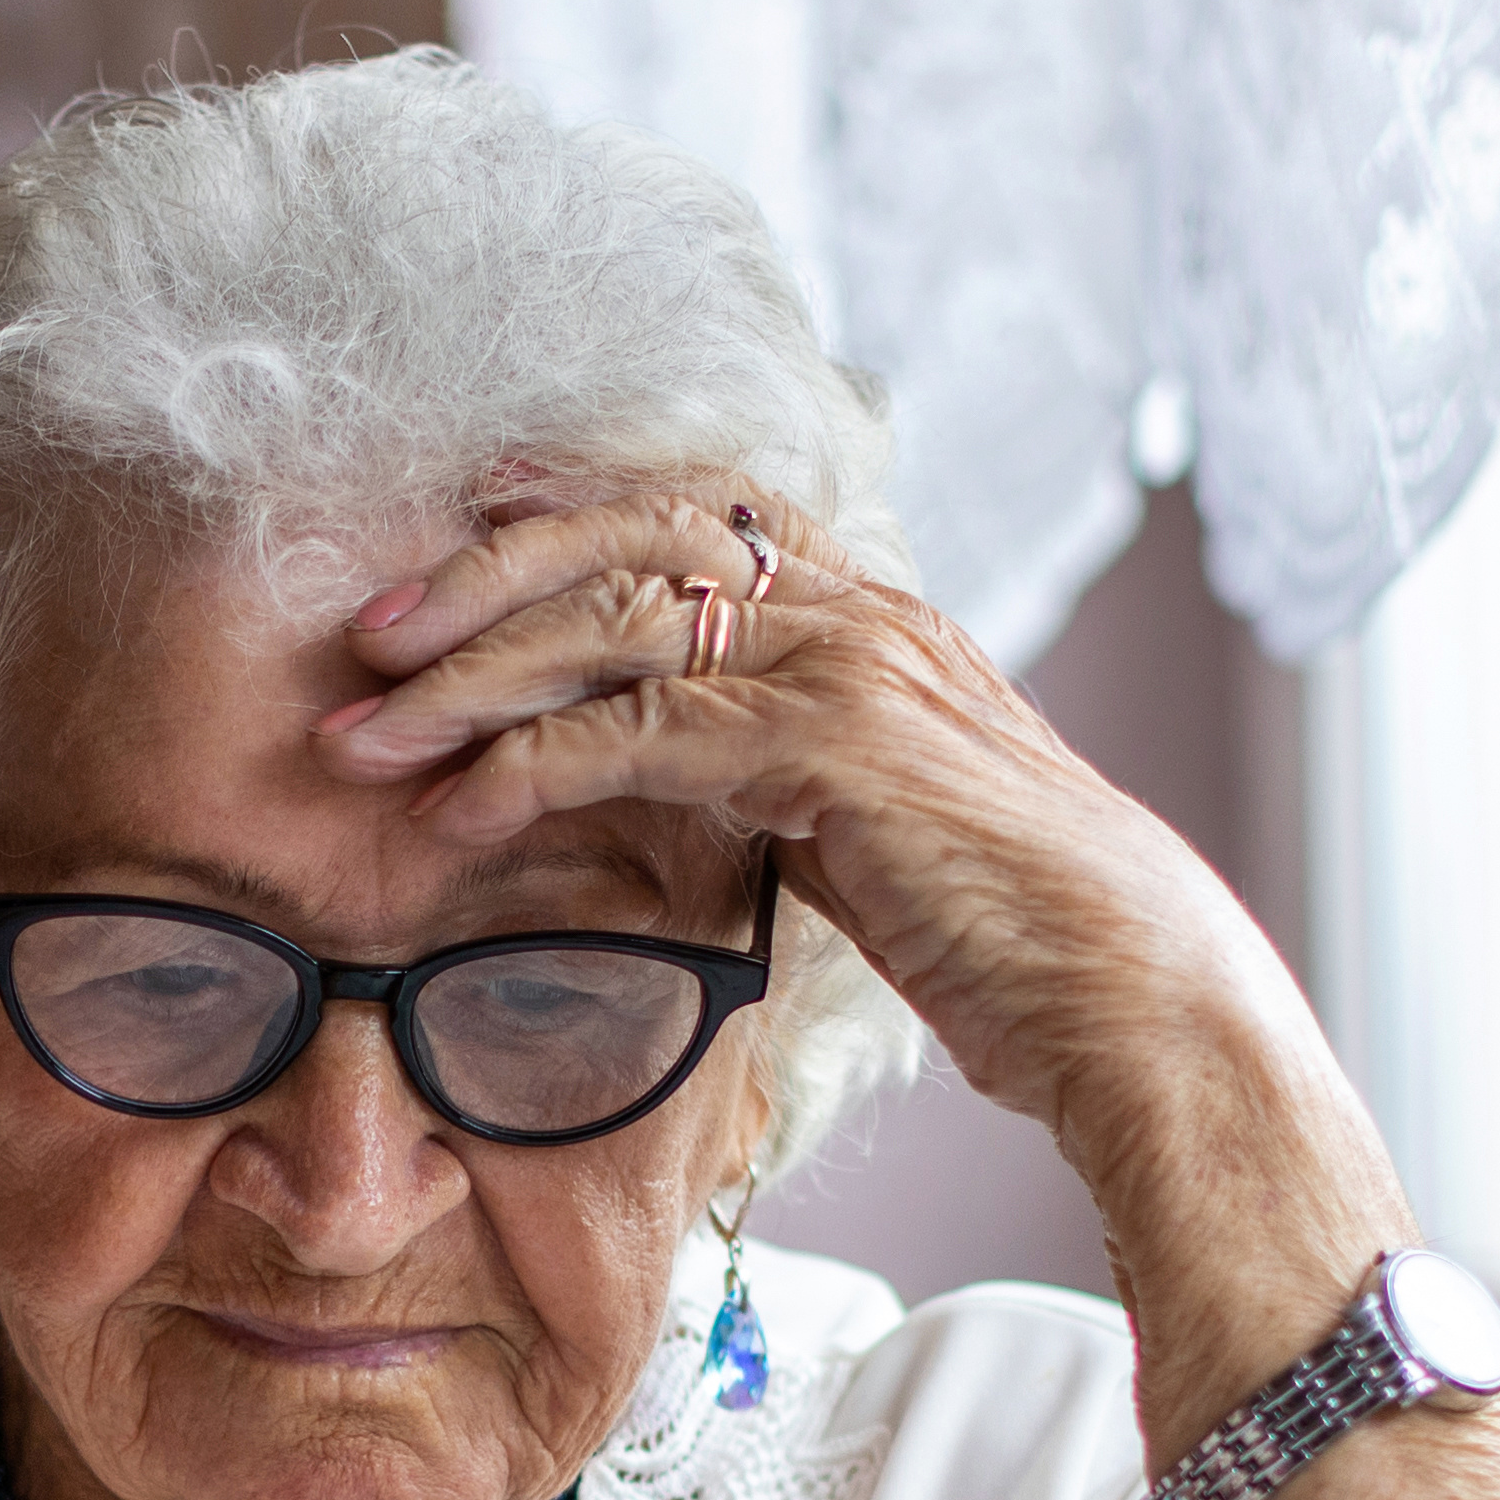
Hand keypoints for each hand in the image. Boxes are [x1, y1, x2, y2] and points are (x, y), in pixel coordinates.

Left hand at [328, 479, 1405, 1388]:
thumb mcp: (877, 827)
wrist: (1132, 998)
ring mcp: (853, 669)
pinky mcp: (838, 751)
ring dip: (474, 672)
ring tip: (369, 730)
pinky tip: (461, 807)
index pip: (698, 507)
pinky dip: (535, 761)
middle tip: (367, 636)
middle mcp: (862, 615)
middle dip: (483, 577)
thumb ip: (786, 773)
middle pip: (634, 535)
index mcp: (873, 618)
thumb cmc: (1014, 937)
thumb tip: (683, 776)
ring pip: (620, 619)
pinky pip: (645, 730)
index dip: (571, 502)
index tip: (462, 518)